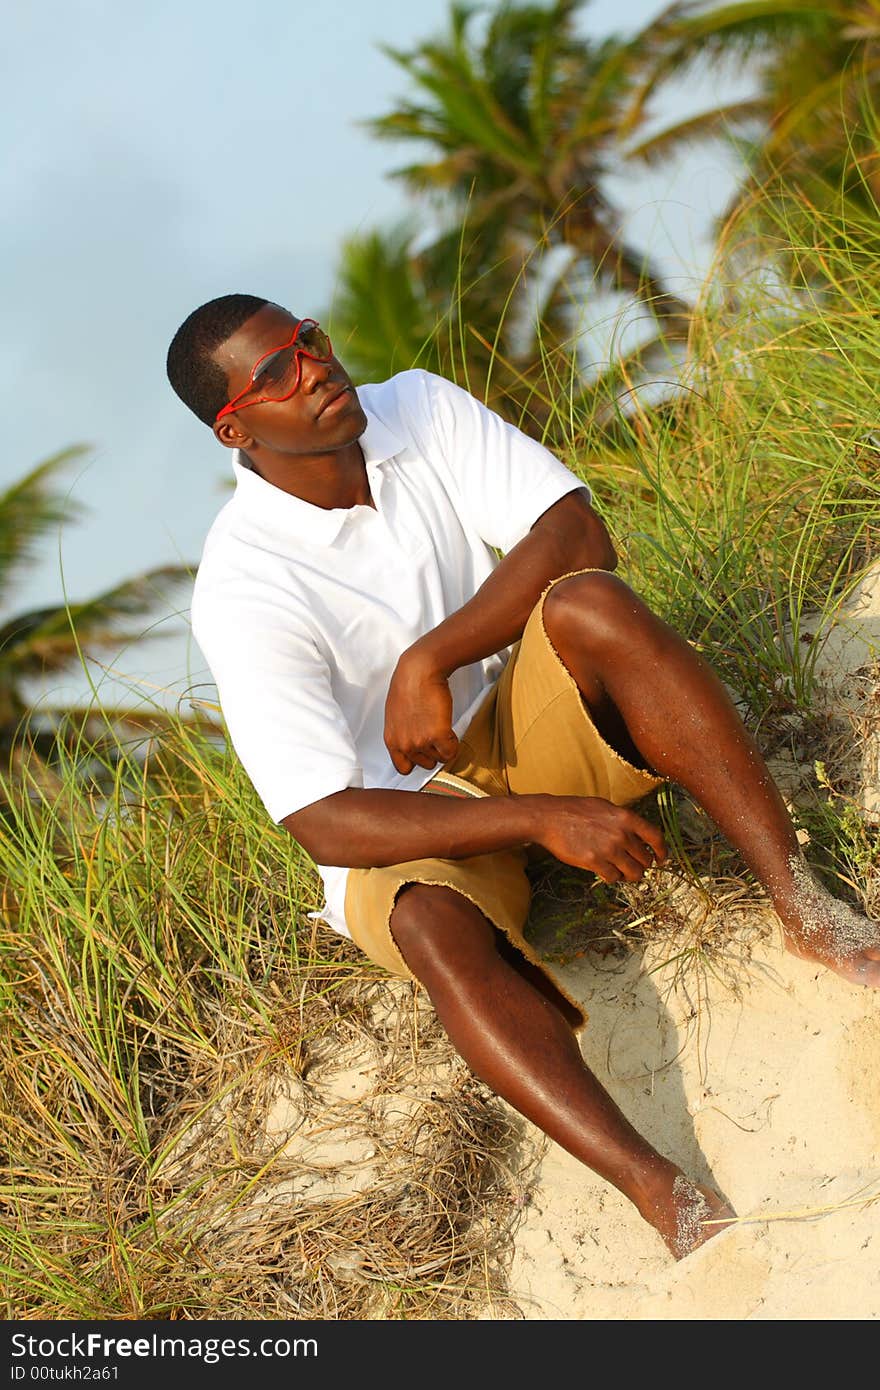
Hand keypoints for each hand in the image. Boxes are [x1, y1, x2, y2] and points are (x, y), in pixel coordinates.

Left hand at [384, 647, 459, 774]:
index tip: (423, 751)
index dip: (416, 760)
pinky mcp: (437, 735)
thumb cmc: (408, 686)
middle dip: (433, 751)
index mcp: (391, 740)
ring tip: (441, 725)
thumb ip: (402, 734)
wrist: (419, 671)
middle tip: (435, 733)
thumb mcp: (395, 716)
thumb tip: (414, 744)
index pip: (403, 768)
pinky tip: (450, 728)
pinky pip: (451, 752)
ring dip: (444, 744)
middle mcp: (404, 744)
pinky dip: (454, 743)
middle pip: (425, 764)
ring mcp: (421, 742)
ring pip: (440, 758)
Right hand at [534, 796, 666, 882]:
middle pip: (645, 859)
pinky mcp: (595, 862)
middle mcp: (621, 834)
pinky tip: (605, 872)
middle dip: (641, 866)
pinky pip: (614, 878)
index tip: (661, 859)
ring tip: (620, 871)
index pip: (655, 837)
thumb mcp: (605, 807)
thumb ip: (623, 821)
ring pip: (633, 873)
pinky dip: (612, 878)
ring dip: (629, 875)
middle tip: (632, 866)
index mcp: (626, 817)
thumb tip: (639, 836)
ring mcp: (609, 849)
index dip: (662, 851)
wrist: (550, 818)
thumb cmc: (575, 811)